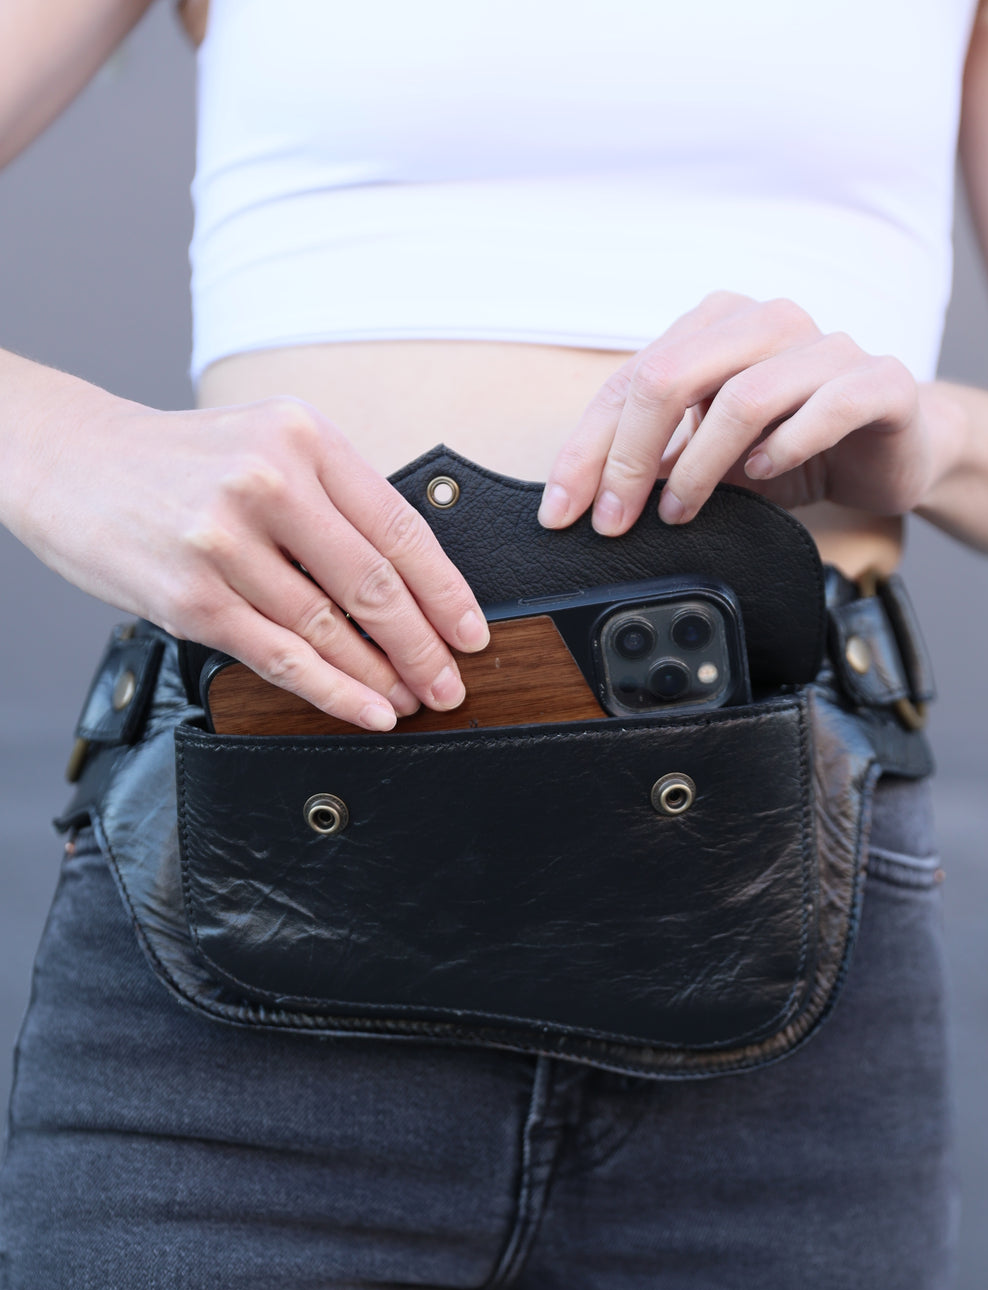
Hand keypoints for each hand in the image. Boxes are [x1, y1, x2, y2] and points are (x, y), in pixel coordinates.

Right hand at [5, 372, 488, 729]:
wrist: (71, 461)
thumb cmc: (178, 462)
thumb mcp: (265, 443)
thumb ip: (332, 497)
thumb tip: (408, 581)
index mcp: (301, 438)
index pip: (398, 526)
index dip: (446, 590)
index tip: (472, 632)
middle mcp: (266, 483)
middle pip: (373, 583)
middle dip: (424, 645)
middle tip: (450, 683)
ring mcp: (226, 543)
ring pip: (329, 628)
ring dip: (381, 676)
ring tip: (410, 700)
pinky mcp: (193, 598)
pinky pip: (281, 657)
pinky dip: (333, 691)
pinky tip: (364, 709)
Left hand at [538, 291, 944, 534]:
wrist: (896, 448)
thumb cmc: (795, 446)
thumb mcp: (710, 456)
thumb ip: (656, 460)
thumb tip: (587, 496)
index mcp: (717, 326)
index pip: (631, 380)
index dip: (588, 450)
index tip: (563, 512)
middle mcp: (768, 322)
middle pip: (671, 376)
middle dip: (628, 457)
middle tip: (614, 520)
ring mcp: (828, 346)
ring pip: (743, 396)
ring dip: (699, 465)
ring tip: (682, 510)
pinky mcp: (881, 381)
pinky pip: (827, 406)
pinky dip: (786, 447)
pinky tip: (765, 475)